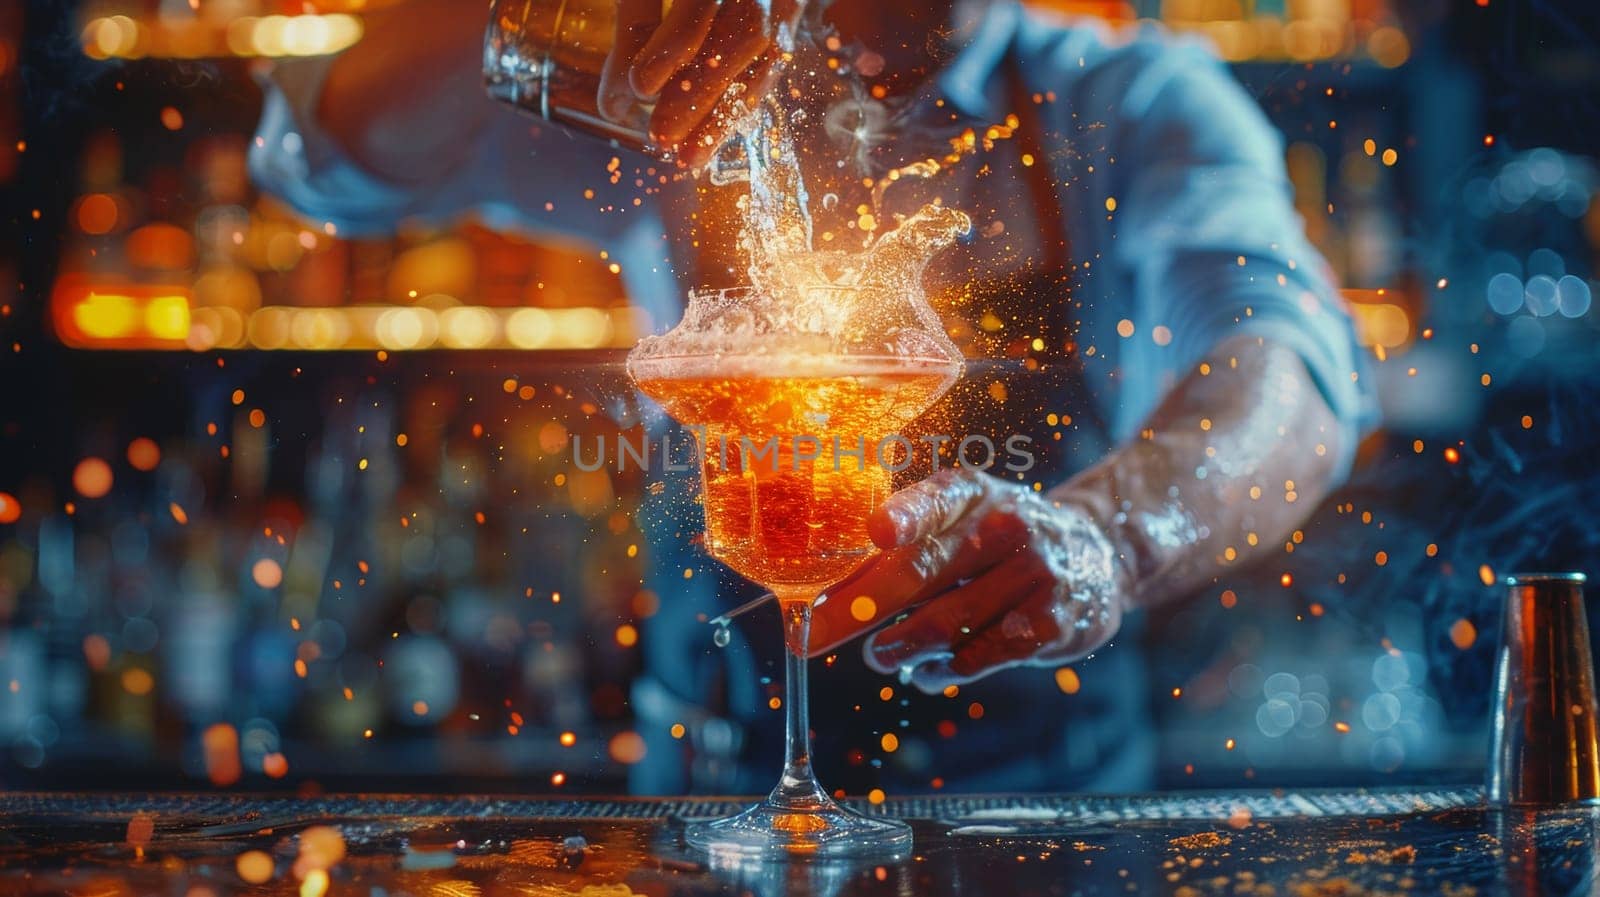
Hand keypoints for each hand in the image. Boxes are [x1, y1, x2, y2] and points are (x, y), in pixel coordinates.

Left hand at [598, 0, 802, 165]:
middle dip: (701, 95)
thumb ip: (634, 30)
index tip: (639, 87)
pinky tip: (717, 131)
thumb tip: (614, 106)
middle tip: (662, 139)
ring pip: (769, 57)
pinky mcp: (791, 12)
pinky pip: (776, 61)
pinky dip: (744, 98)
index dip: (669, 49)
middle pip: (743, 37)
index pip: (698, 8)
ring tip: (691, 157)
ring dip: (728, 113)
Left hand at [809, 469, 1126, 693]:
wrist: (1096, 554)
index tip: (878, 531)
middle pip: (920, 572)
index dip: (907, 515)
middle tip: (810, 638)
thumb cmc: (998, 540)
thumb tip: (826, 595)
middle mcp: (1007, 526)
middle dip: (857, 610)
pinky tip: (923, 672)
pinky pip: (976, 657)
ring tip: (879, 657)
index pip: (937, 501)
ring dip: (897, 647)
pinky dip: (939, 670)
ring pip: (944, 623)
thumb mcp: (963, 522)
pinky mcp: (1050, 624)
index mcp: (973, 494)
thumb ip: (904, 550)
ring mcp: (1033, 575)